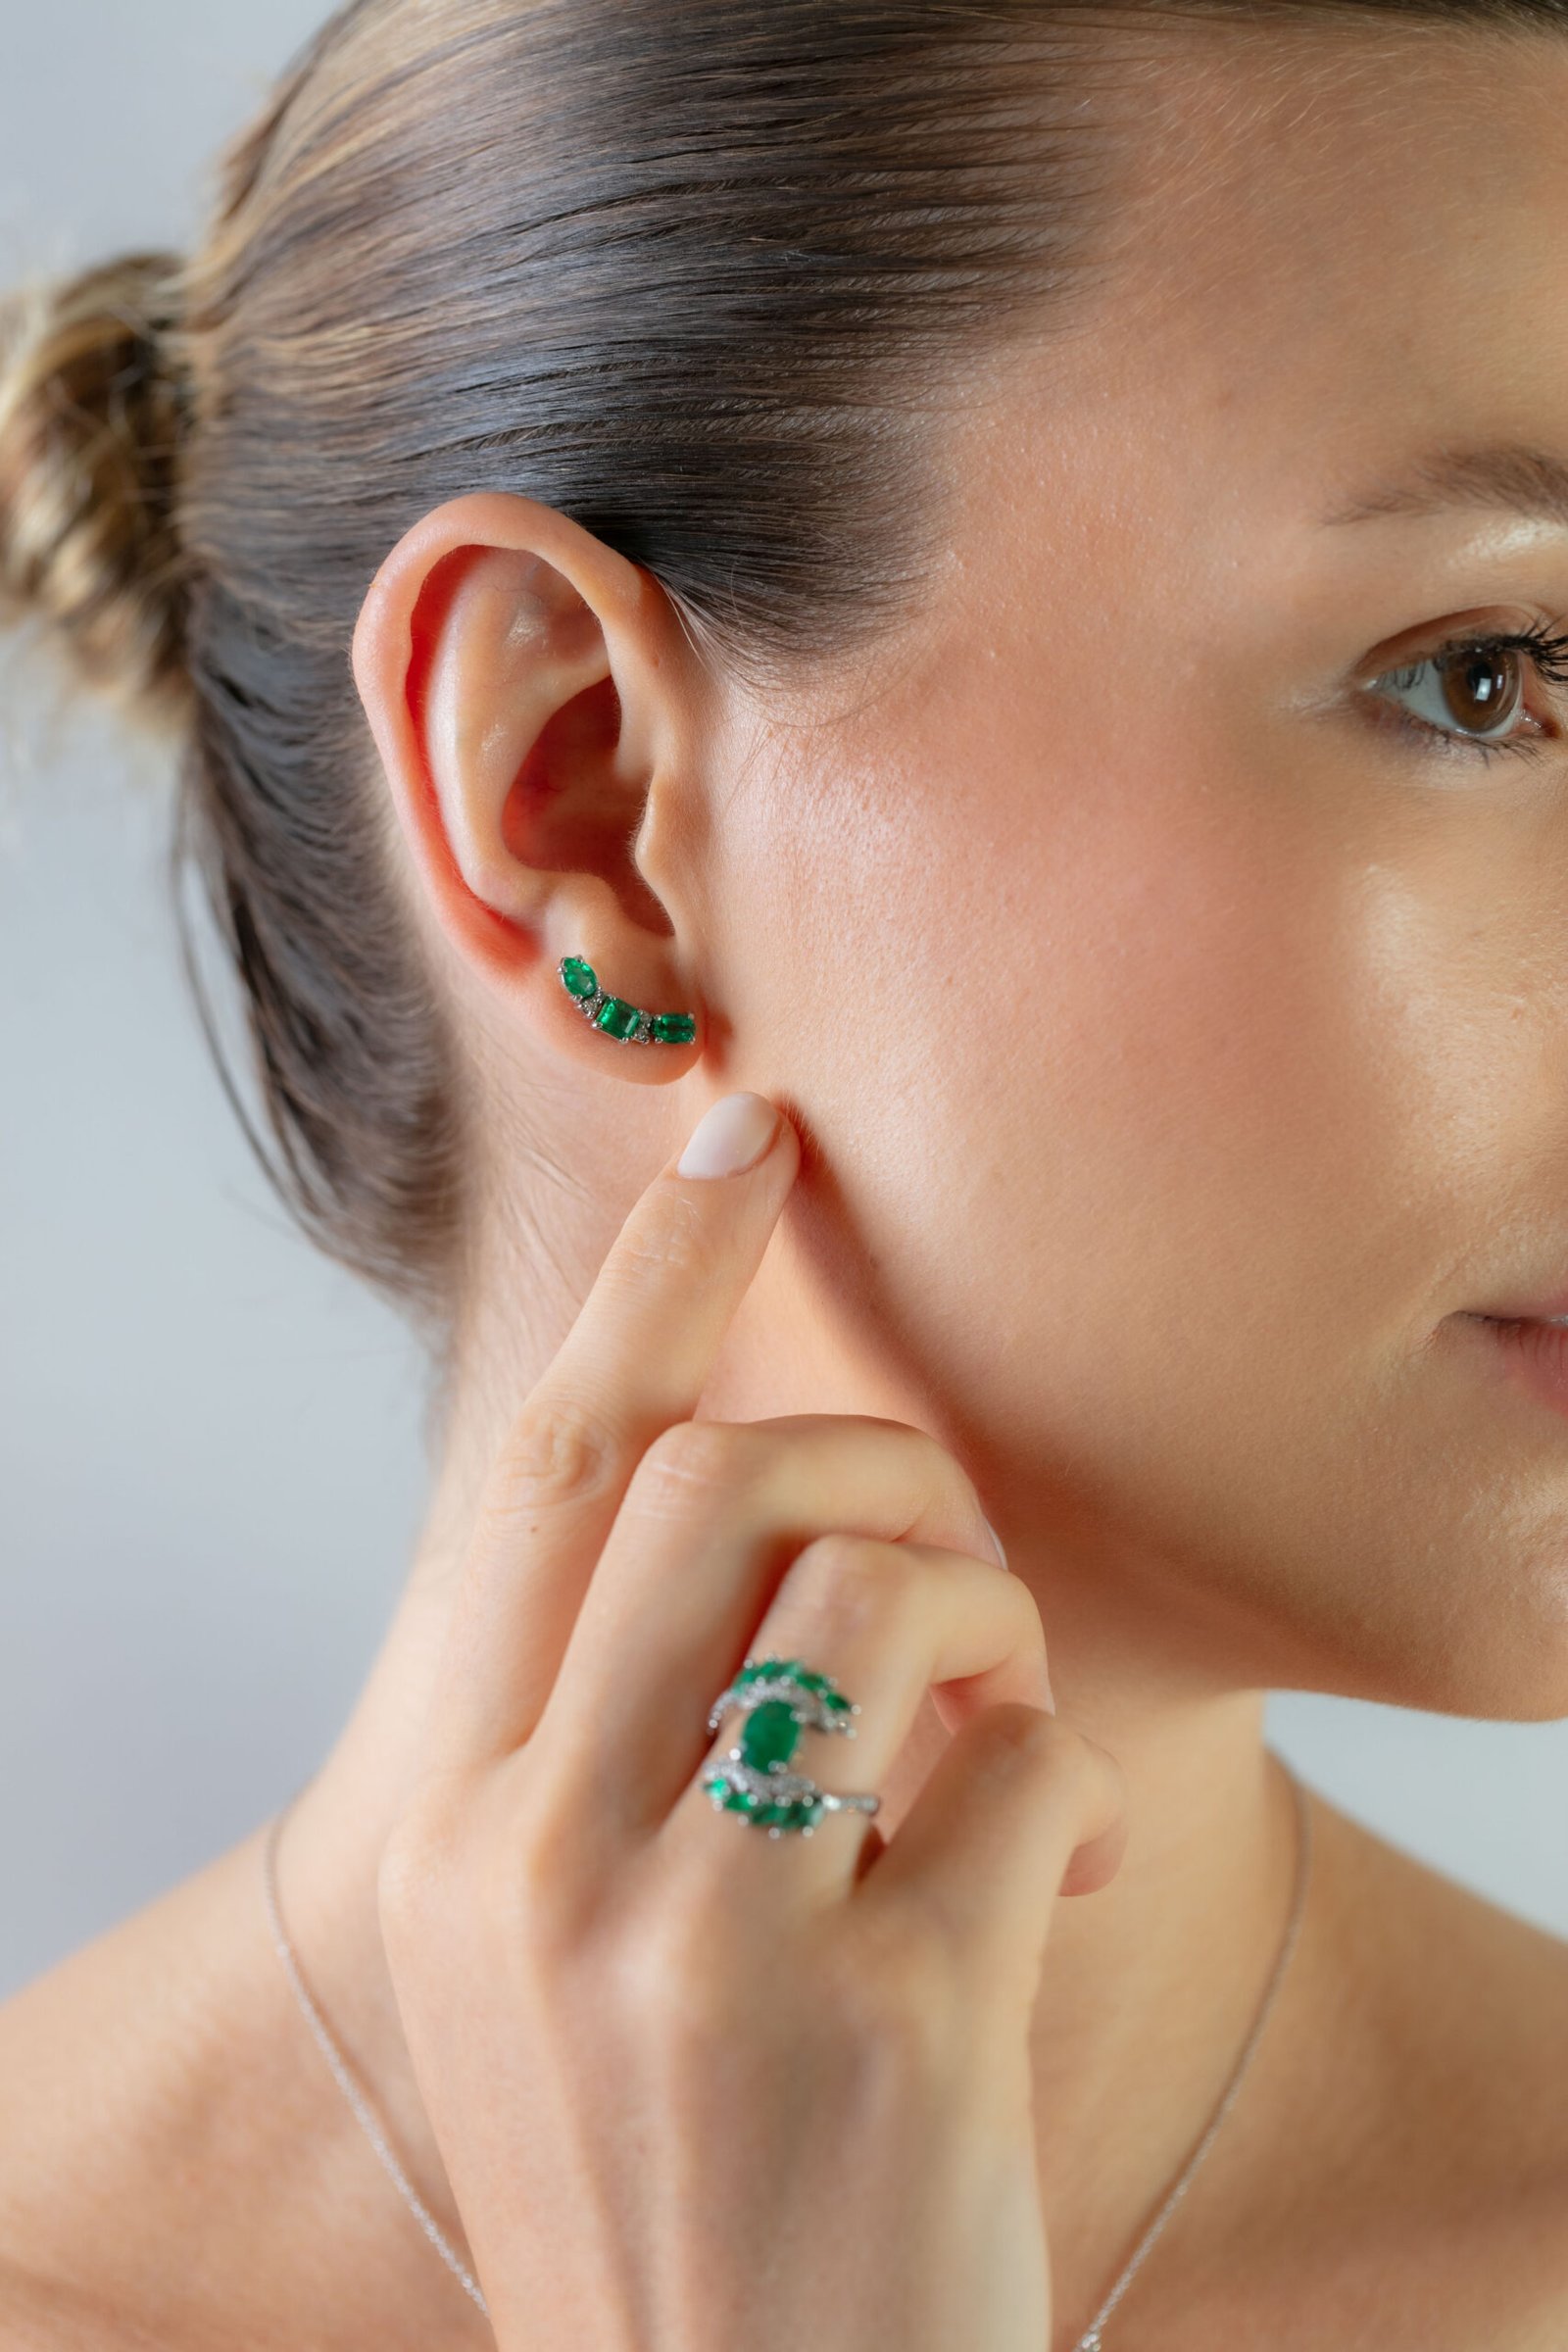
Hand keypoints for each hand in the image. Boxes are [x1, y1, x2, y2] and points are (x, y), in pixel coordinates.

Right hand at [376, 1089, 1126, 2351]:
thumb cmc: (675, 2182)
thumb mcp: (563, 1960)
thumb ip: (620, 1745)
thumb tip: (783, 1521)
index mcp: (461, 1831)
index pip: (553, 1478)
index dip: (658, 1275)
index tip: (742, 1130)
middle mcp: (544, 1866)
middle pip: (727, 1482)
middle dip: (878, 1461)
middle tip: (939, 1545)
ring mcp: (704, 1951)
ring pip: (885, 1594)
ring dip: (989, 1623)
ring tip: (997, 1720)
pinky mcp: (885, 2032)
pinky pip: (1030, 1774)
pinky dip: (1069, 1790)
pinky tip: (1054, 1878)